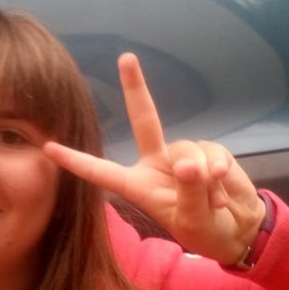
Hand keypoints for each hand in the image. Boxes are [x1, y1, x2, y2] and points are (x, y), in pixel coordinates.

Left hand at [43, 53, 265, 263]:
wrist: (240, 229)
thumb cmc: (207, 231)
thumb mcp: (195, 221)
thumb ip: (191, 193)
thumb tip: (190, 164)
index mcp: (138, 186)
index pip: (102, 171)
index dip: (76, 161)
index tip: (48, 147)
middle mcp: (156, 164)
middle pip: (144, 120)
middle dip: (136, 88)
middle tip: (126, 58)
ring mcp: (182, 155)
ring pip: (187, 149)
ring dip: (203, 177)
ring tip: (213, 204)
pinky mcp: (208, 151)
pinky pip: (211, 151)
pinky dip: (219, 171)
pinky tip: (224, 190)